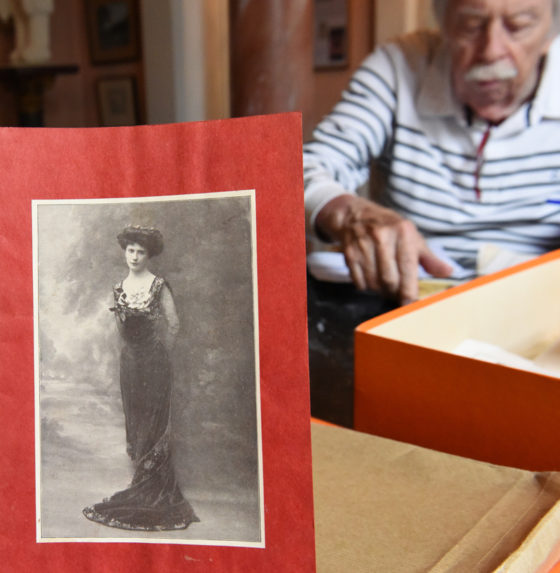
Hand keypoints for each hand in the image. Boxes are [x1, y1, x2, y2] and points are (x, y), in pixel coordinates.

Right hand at [315, 195, 452, 303]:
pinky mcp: (350, 253)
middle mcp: (383, 237)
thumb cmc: (389, 228)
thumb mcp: (412, 237)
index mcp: (403, 232)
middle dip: (395, 293)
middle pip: (390, 280)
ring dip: (381, 290)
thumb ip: (429, 257)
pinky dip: (366, 286)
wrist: (356, 215)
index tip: (411, 303)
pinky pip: (359, 281)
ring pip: (374, 283)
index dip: (409, 291)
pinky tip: (371, 278)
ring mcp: (364, 245)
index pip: (408, 268)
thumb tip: (447, 272)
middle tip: (398, 294)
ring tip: (385, 285)